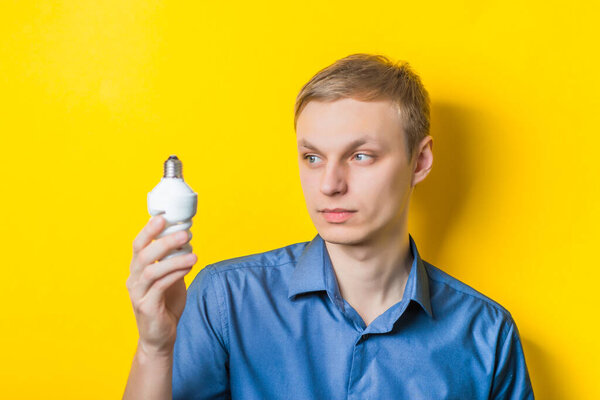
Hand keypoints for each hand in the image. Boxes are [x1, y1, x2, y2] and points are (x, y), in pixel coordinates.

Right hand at [126, 215, 196, 357]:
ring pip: (152, 270)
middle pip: (143, 254)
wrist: (160, 337)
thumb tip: (186, 240)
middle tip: (185, 233)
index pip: (138, 245)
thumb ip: (174, 262)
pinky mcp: (146, 307)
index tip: (163, 217)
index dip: (149, 230)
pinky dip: (176, 274)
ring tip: (194, 254)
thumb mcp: (171, 279)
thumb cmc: (166, 305)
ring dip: (174, 259)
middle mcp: (133, 280)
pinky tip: (189, 267)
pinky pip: (160, 286)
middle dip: (164, 241)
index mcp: (137, 270)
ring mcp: (137, 294)